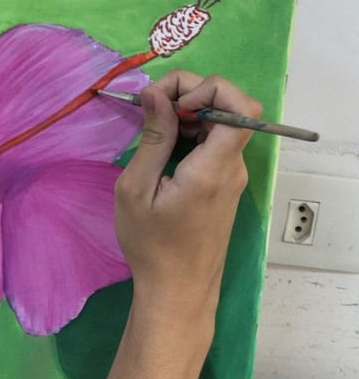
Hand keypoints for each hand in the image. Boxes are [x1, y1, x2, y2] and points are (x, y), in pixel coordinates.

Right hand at [114, 70, 261, 319]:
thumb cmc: (152, 245)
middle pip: (229, 107)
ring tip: (151, 128)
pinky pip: (214, 143)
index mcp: (213, 167)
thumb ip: (152, 139)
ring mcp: (231, 175)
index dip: (209, 89)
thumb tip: (155, 94)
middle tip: (150, 108)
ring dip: (187, 113)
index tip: (171, 105)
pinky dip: (190, 133)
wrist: (177, 289)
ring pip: (220, 123)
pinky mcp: (224, 184)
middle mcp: (232, 166)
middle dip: (189, 94)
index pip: (242, 106)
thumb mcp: (136, 190)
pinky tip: (163, 147)